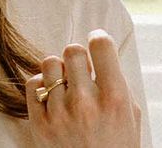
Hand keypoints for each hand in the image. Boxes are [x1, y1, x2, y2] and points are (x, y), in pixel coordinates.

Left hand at [25, 28, 141, 146]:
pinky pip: (32, 83)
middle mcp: (86, 103)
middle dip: (77, 58)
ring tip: (66, 87)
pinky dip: (40, 87)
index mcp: (114, 99)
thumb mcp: (129, 117)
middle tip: (81, 71)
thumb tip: (100, 54)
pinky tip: (51, 98)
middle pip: (71, 50)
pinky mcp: (39, 122)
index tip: (97, 43)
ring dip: (58, 71)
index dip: (99, 40)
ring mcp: (60, 112)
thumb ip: (116, 84)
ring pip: (49, 63)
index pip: (101, 47)